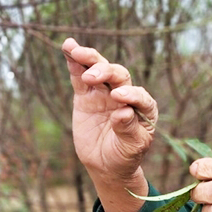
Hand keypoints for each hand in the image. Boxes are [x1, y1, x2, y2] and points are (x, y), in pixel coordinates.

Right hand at [61, 38, 156, 187]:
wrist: (106, 164)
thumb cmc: (125, 155)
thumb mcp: (131, 147)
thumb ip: (128, 129)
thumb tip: (122, 112)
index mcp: (144, 107)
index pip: (139, 94)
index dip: (130, 94)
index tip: (117, 97)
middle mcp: (126, 94)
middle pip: (118, 75)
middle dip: (106, 72)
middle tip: (92, 77)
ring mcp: (105, 92)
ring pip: (100, 69)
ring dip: (89, 58)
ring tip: (76, 51)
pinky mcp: (86, 95)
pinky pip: (80, 76)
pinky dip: (74, 62)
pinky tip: (68, 47)